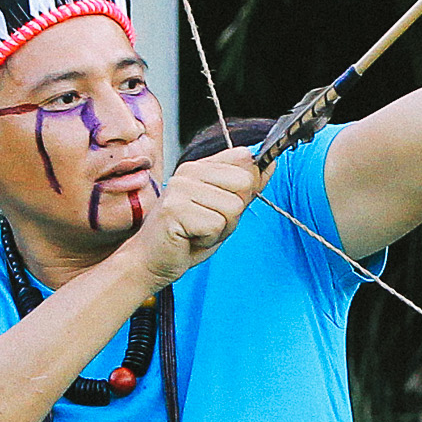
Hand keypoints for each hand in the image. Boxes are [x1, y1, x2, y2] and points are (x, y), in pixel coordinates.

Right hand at [120, 144, 265, 291]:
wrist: (151, 261)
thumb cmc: (186, 237)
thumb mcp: (224, 209)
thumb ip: (246, 187)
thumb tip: (270, 162)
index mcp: (201, 166)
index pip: (244, 159)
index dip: (248, 186)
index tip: (227, 204)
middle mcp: (189, 170)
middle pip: (245, 184)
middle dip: (235, 213)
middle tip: (209, 224)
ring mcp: (181, 188)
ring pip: (233, 207)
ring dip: (221, 228)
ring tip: (198, 232)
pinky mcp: (175, 209)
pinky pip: (216, 224)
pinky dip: (208, 238)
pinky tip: (190, 238)